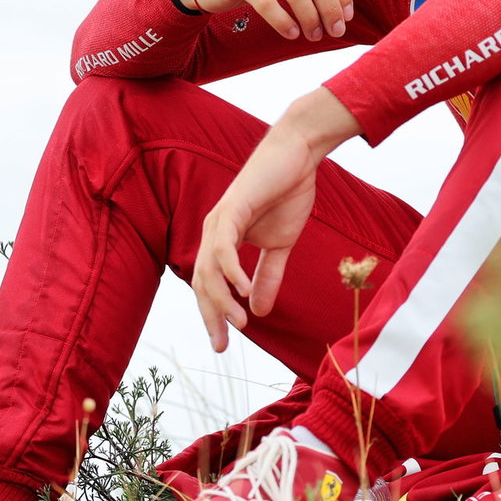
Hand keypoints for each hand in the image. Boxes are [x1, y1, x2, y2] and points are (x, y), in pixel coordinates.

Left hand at [192, 88, 360, 351]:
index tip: (225, 343)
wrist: (298, 155)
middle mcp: (213, 231)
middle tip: (222, 345)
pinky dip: (231, 272)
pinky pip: (223, 248)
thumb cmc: (287, 193)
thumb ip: (268, 276)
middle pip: (202, 283)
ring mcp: (219, 220)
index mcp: (222, 240)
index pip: (210, 285)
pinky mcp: (231, 209)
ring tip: (238, 324)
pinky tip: (242, 291)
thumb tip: (258, 311)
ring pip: (209, 269)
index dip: (214, 315)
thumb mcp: (280, 245)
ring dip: (222, 300)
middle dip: (210, 316)